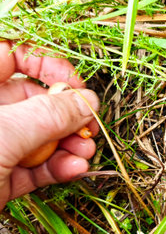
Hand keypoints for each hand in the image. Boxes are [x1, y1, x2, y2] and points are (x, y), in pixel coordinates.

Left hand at [0, 41, 98, 208]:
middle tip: (89, 126)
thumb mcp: (1, 135)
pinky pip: (39, 166)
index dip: (47, 64)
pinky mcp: (3, 177)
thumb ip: (49, 114)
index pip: (11, 56)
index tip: (74, 84)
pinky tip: (75, 169)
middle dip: (69, 114)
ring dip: (71, 144)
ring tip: (86, 152)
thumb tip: (87, 100)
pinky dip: (61, 168)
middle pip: (37, 101)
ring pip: (43, 136)